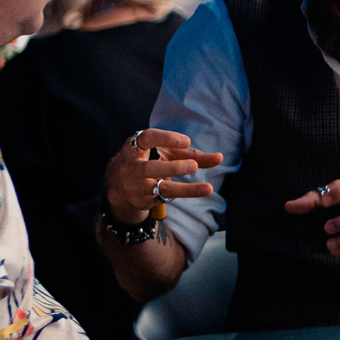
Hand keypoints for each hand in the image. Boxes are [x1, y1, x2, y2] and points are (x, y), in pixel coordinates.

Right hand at [104, 128, 223, 223]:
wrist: (119, 187)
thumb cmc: (148, 161)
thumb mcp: (164, 153)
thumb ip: (190, 154)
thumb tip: (219, 158)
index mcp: (134, 148)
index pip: (146, 139)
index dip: (166, 138)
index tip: (186, 141)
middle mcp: (131, 167)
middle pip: (150, 168)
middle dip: (173, 167)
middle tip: (194, 166)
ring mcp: (137, 187)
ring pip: (161, 188)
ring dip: (185, 189)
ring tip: (208, 188)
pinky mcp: (144, 201)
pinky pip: (166, 198)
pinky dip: (185, 194)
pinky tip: (201, 191)